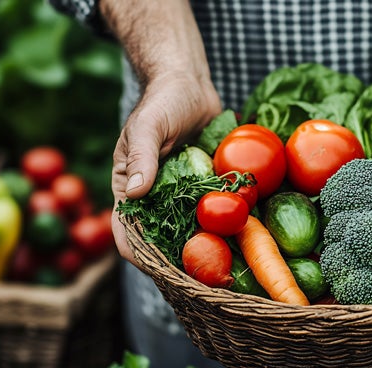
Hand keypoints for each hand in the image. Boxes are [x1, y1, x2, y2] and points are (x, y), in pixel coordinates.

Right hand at [111, 73, 220, 265]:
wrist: (190, 85)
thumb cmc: (162, 102)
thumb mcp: (148, 126)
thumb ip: (142, 156)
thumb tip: (134, 193)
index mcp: (129, 189)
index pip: (128, 233)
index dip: (143, 256)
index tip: (165, 272)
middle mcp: (154, 199)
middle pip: (161, 240)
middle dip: (180, 261)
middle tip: (205, 279)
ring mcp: (180, 196)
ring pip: (190, 231)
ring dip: (205, 248)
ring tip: (227, 267)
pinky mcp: (204, 188)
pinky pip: (213, 211)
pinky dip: (224, 224)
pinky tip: (243, 237)